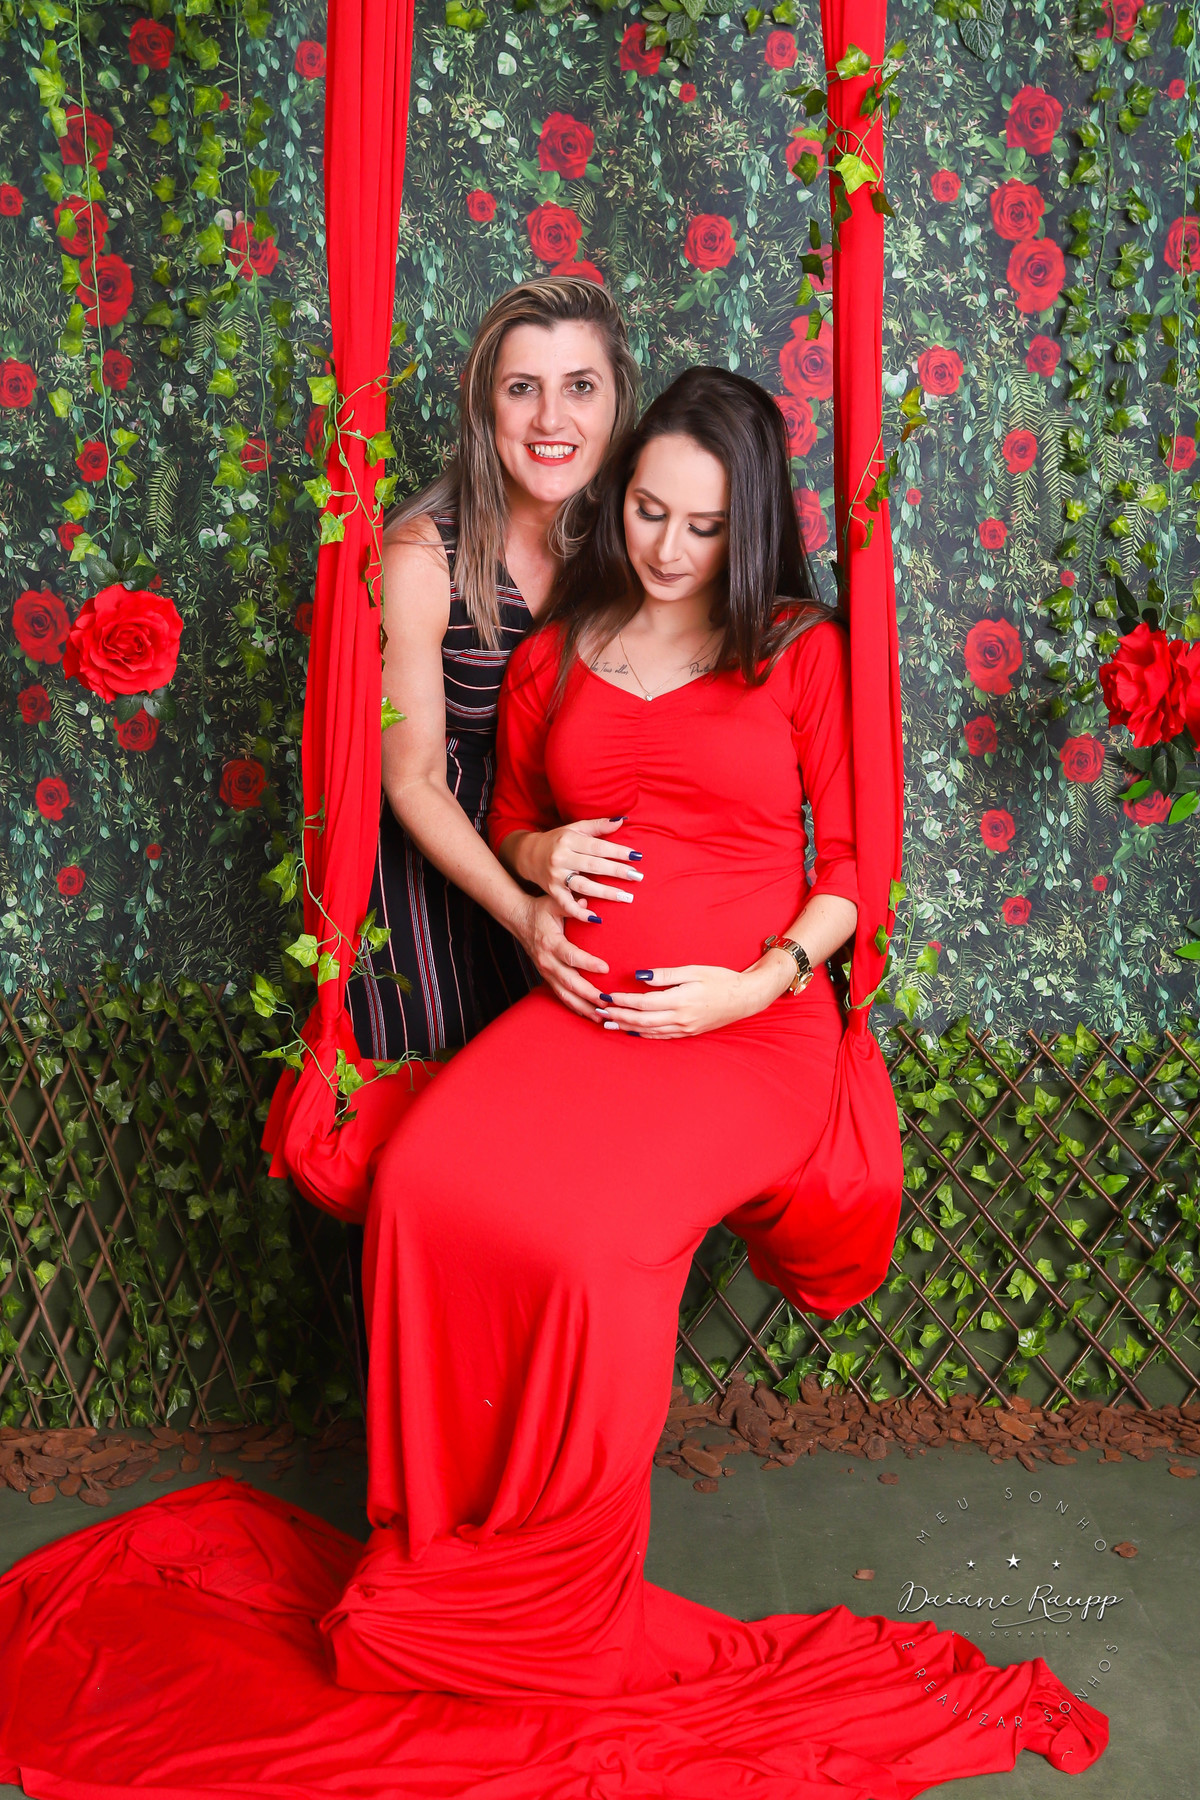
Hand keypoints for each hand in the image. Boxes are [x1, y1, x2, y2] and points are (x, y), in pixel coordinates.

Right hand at [514, 894, 609, 1020]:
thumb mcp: (554, 903)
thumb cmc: (541, 911)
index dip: (588, 963)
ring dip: (583, 1006)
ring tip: (601, 1016)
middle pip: (569, 982)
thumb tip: (587, 906)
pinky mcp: (547, 977)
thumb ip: (571, 906)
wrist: (519, 920)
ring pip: (565, 994)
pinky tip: (588, 1015)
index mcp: (550, 943)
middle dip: (589, 994)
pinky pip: (561, 996)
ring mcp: (546, 972)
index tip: (606, 968)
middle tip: (608, 1001)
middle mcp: (547, 961)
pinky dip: (575, 1007)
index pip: (571, 956)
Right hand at [519, 816, 642, 920]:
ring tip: (626, 897)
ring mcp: (556, 876)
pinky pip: (567, 904)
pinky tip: (596, 918)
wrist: (528, 855)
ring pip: (584, 886)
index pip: (597, 847)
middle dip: (617, 871)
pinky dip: (580, 913)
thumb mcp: (575, 829)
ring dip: (606, 893)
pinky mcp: (552, 892)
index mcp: (568, 840)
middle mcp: (561, 858)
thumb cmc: (557, 840)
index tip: (636, 856)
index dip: (617, 851)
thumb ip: (598, 826)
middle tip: (637, 876)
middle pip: (593, 866)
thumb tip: (622, 820)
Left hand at [595, 958, 792, 1039]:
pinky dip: (643, 1034)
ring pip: (649, 1031)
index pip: (643, 1003)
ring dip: (627, 1027)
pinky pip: (661, 1036)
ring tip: (608, 1023)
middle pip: (642, 1020)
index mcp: (681, 1000)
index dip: (623, 1001)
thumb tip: (640, 976)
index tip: (607, 996)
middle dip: (618, 1016)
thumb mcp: (694, 970)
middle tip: (599, 1011)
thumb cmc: (720, 979)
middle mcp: (680, 1018)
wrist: (745, 998)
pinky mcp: (688, 1033)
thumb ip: (666, 975)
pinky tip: (632, 1031)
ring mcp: (684, 1028)